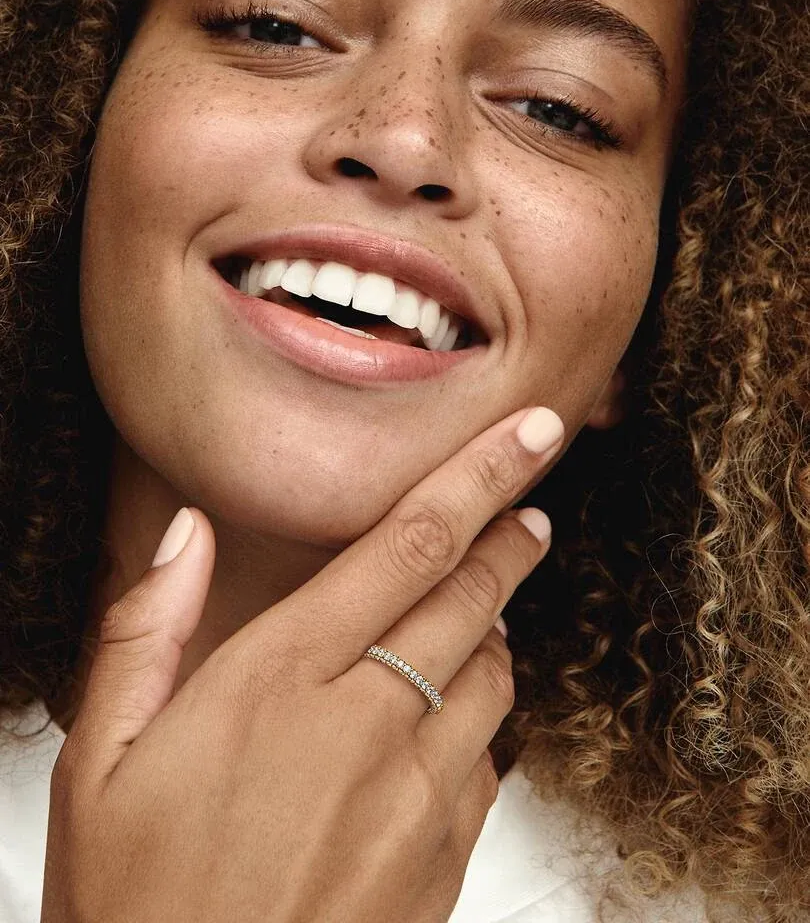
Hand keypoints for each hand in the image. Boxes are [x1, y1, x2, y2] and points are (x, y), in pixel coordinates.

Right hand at [42, 406, 563, 922]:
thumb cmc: (139, 904)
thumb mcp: (103, 760)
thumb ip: (148, 630)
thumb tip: (187, 535)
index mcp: (278, 681)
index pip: (408, 545)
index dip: (479, 478)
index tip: (528, 435)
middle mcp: (363, 725)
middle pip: (471, 595)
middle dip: (510, 535)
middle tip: (528, 504)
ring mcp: (417, 795)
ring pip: (494, 671)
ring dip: (494, 625)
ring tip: (479, 608)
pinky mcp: (446, 856)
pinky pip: (490, 755)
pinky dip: (479, 713)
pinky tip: (443, 716)